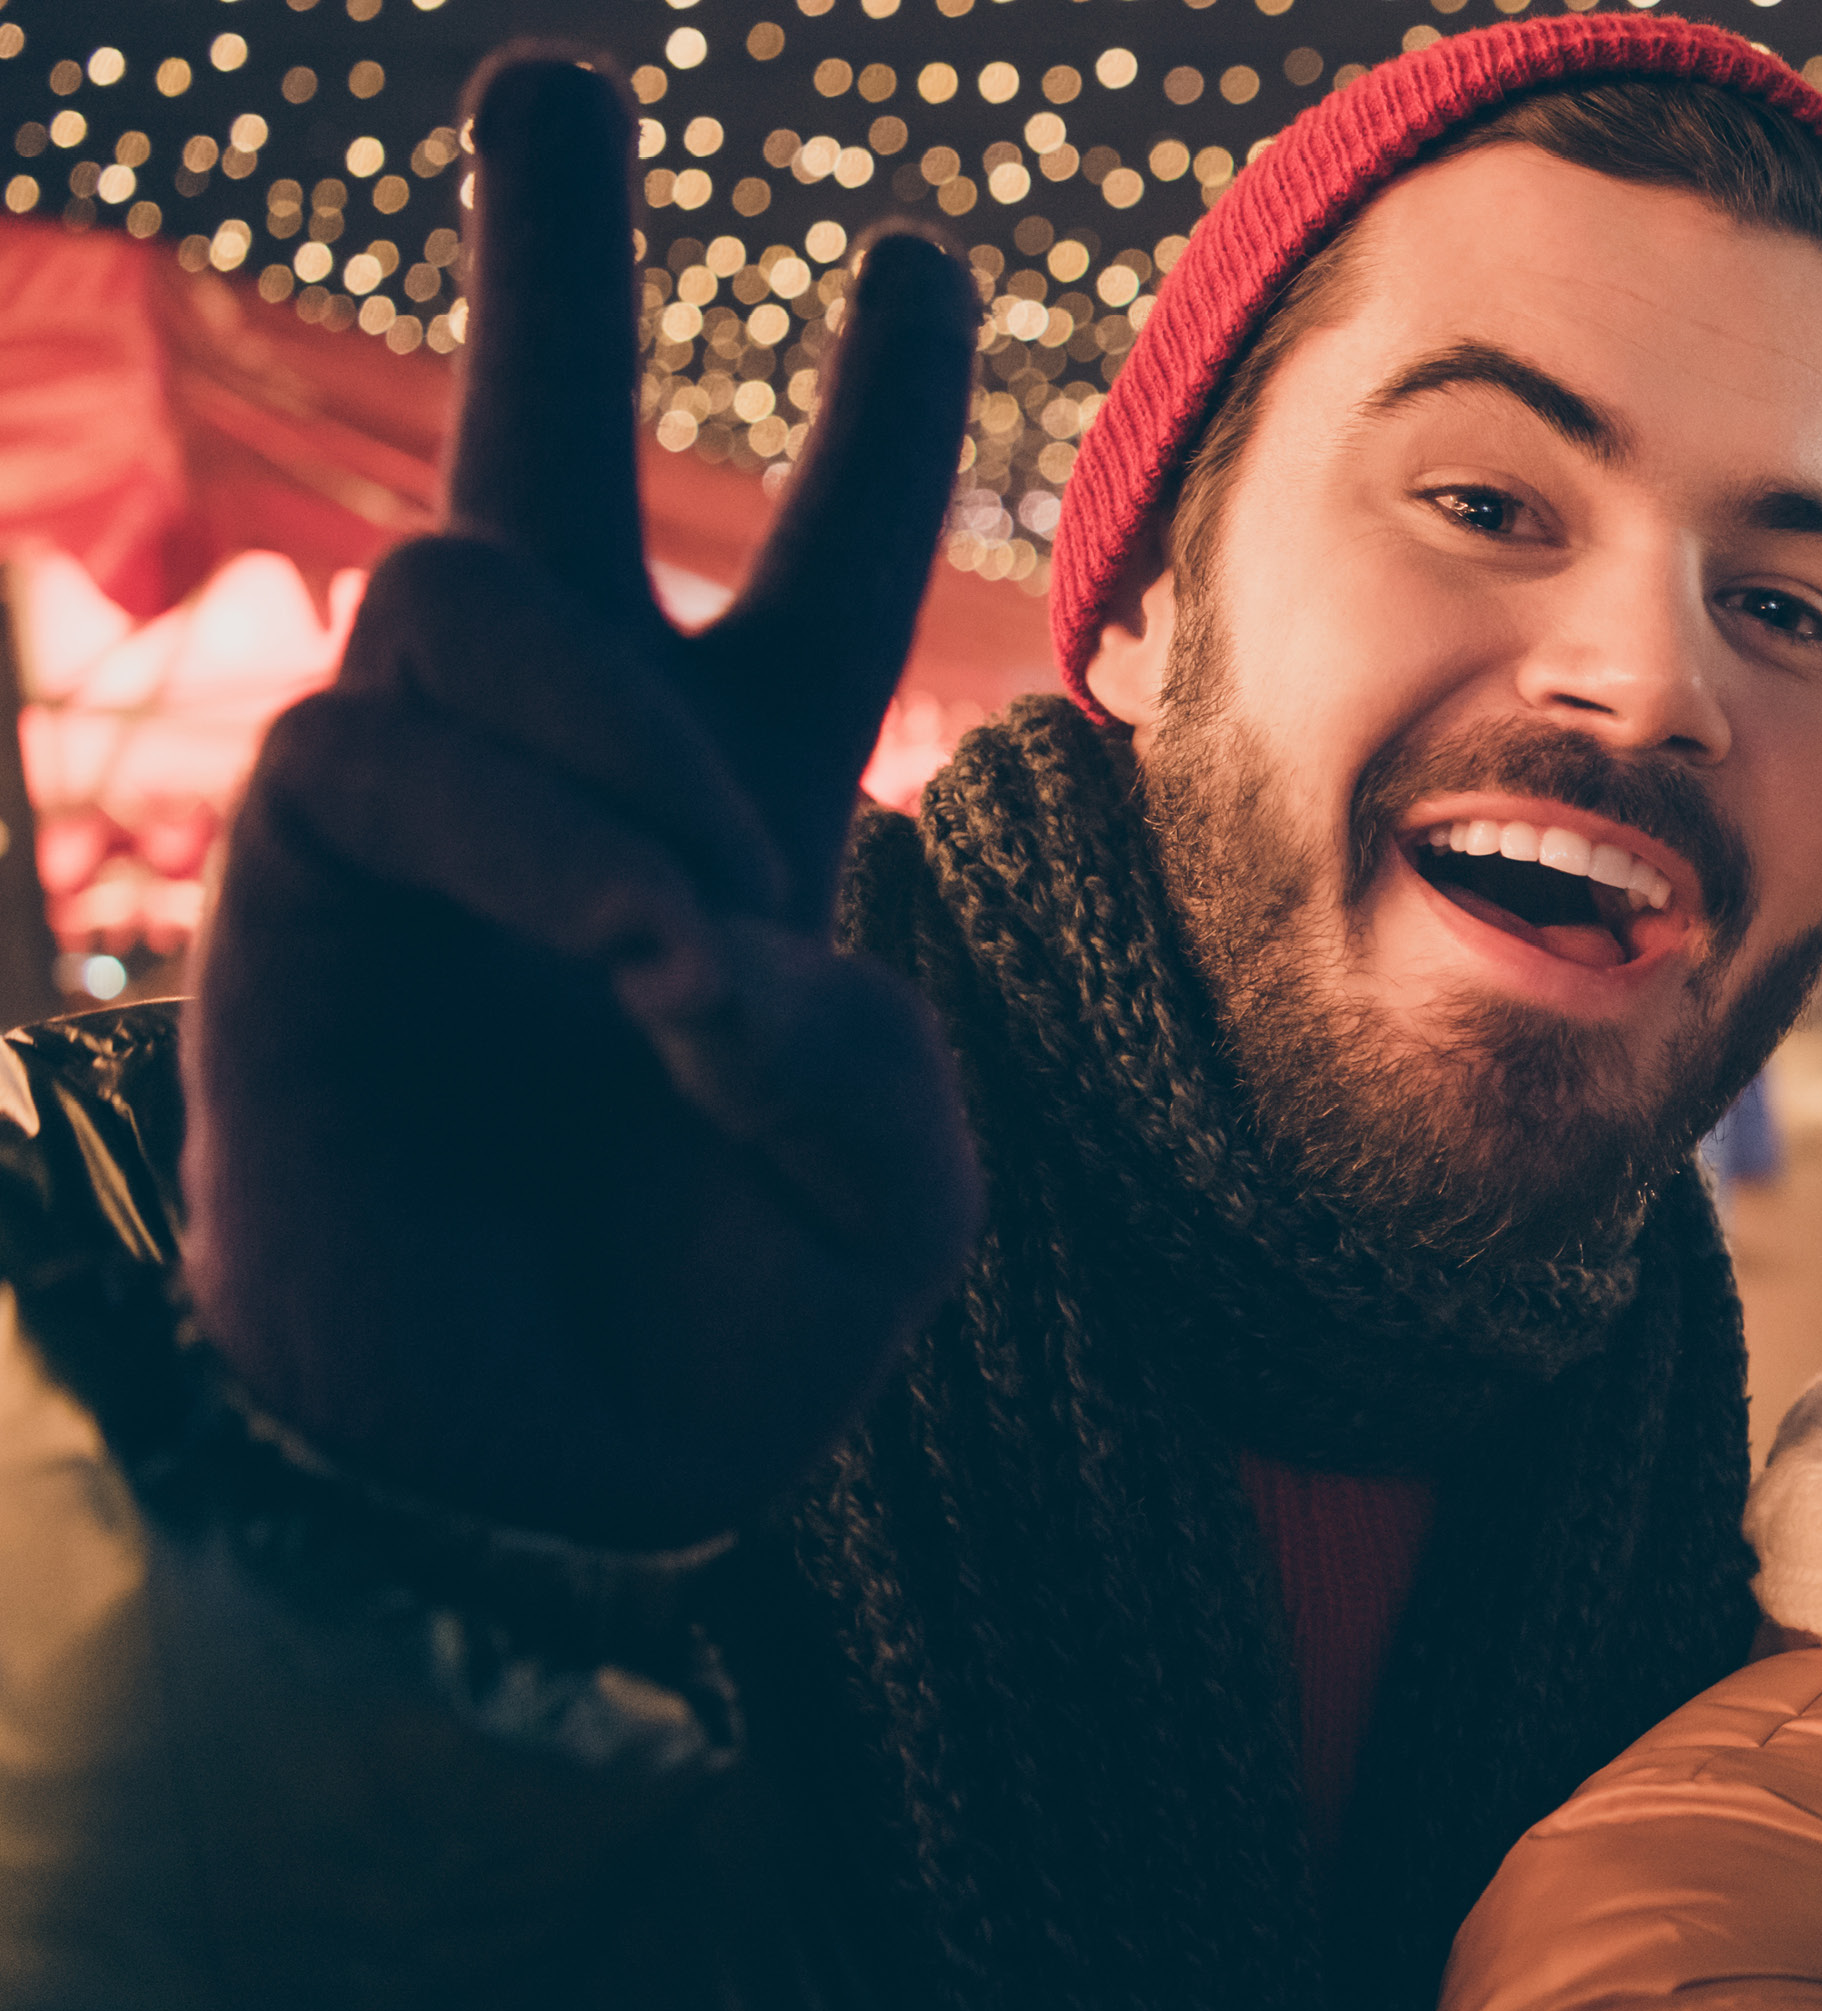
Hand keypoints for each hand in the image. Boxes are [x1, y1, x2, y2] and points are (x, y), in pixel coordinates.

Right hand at [179, 51, 984, 1548]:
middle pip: (540, 439)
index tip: (918, 260)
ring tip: (692, 920)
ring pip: (469, 572)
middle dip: (548, 254)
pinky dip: (539, 842)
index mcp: (751, 800)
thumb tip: (723, 944)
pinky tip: (621, 951)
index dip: (871, 419)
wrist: (537, 1461)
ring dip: (614, 727)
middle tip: (560, 76)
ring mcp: (428, 794)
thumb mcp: (891, 1212)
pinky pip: (393, 753)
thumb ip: (868, 1077)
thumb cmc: (718, 1319)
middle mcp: (581, 762)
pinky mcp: (302, 866)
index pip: (813, 567)